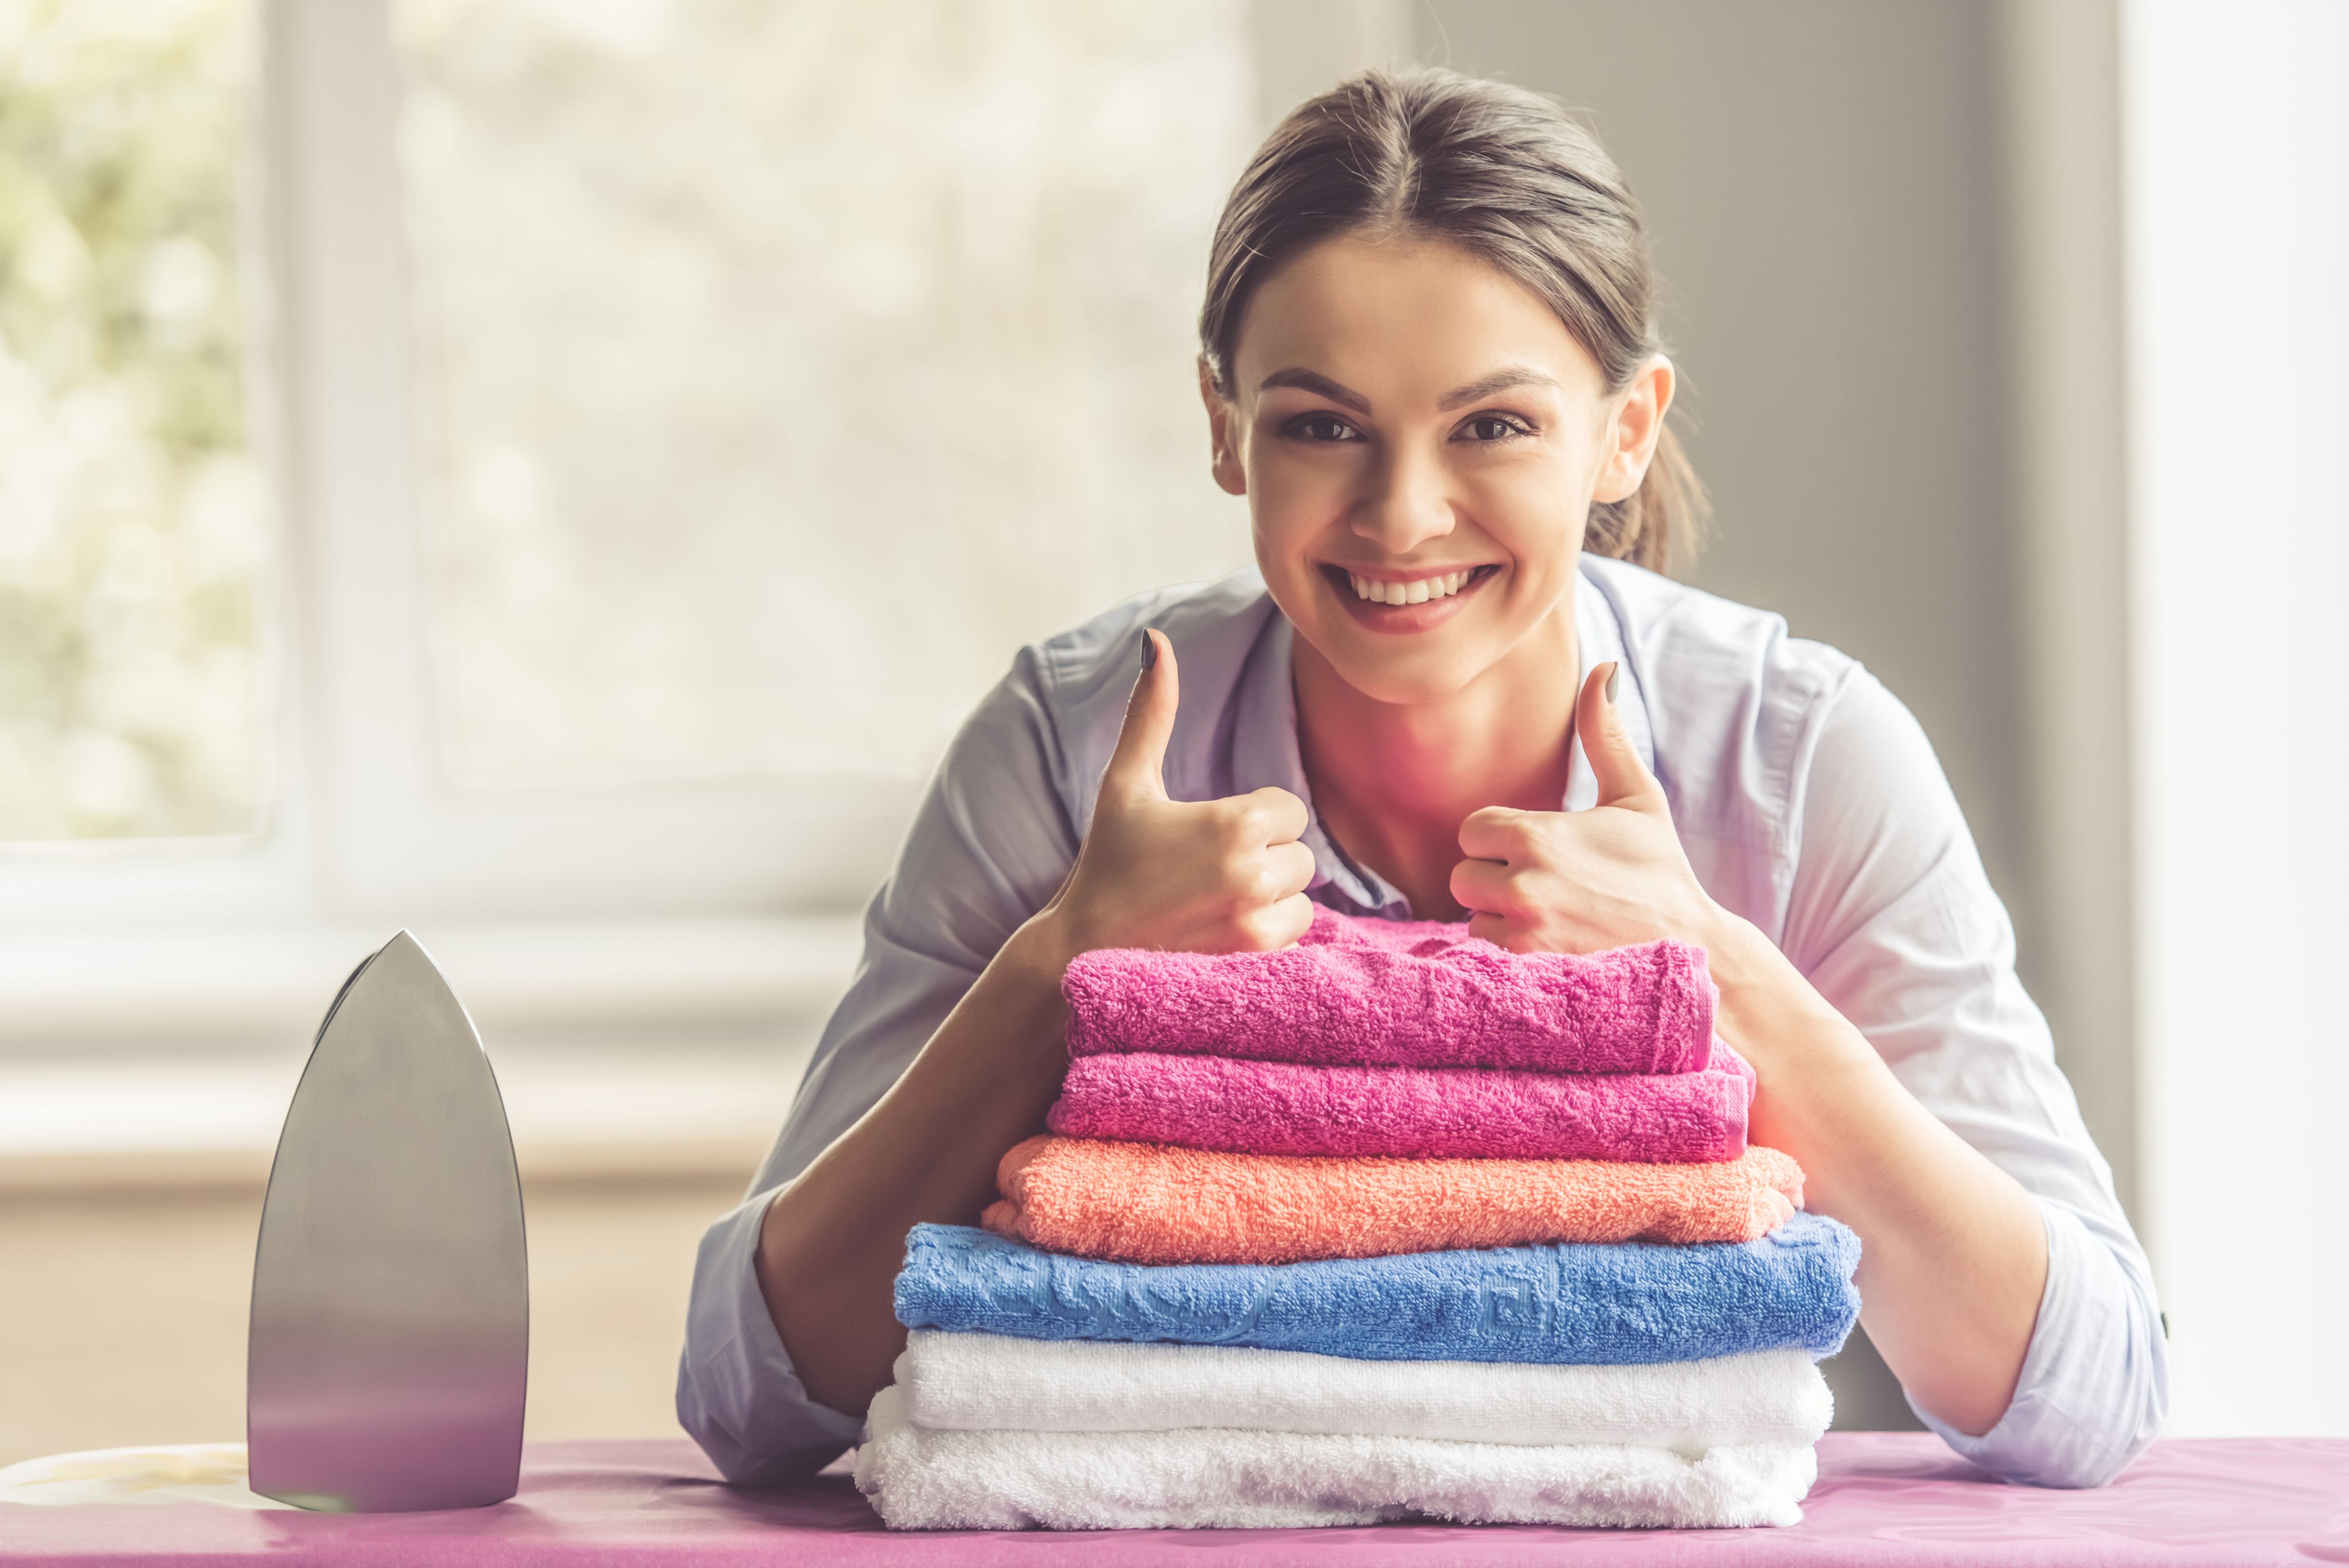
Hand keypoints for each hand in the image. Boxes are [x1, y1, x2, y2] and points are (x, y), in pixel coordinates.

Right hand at [1034, 630, 1316, 961]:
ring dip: (1272, 898)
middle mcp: (1253, 873)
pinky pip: (1296, 937)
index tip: (1211, 835)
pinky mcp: (1255, 963)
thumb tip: (1154, 640)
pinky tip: (1224, 931)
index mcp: (1233, 823)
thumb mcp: (1125, 784)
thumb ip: (1151, 712)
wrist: (1081, 954)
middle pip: (1300, 854)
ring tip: (1218, 902)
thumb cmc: (1106, 864)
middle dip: (1264, 858)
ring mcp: (1256, 925)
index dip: (1254, 819)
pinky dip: (1270, 934)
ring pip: (1302, 897)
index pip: (1288, 809)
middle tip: (1210, 871)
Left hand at [1449, 662, 1727, 955]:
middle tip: (1538, 881)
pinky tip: (1547, 940)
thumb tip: (1603, 667)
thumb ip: (1605, 734)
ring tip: (1546, 912)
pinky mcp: (1526, 968)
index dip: (1498, 837)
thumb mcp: (1637, 797)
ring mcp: (1522, 929)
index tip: (1531, 847)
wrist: (1692, 947)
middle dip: (1492, 877)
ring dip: (1498, 914)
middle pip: (1462, 874)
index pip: (1473, 828)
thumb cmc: (1661, 870)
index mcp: (1538, 834)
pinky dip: (1507, 948)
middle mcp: (1522, 882)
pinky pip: (1487, 951)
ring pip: (1472, 915)